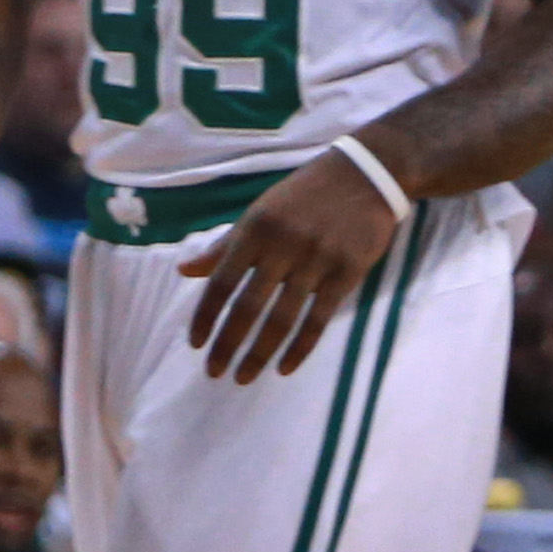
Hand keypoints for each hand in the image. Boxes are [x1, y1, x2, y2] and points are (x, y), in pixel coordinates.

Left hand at [181, 145, 407, 383]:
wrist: (369, 174)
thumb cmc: (306, 194)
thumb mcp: (260, 211)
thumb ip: (225, 245)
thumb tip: (184, 271)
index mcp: (256, 229)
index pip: (222, 282)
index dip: (207, 317)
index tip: (196, 344)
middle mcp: (284, 246)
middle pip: (249, 306)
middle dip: (228, 344)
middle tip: (214, 373)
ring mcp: (318, 260)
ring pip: (283, 318)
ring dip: (260, 353)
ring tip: (244, 377)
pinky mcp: (348, 271)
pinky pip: (319, 318)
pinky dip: (301, 347)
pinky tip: (285, 367)